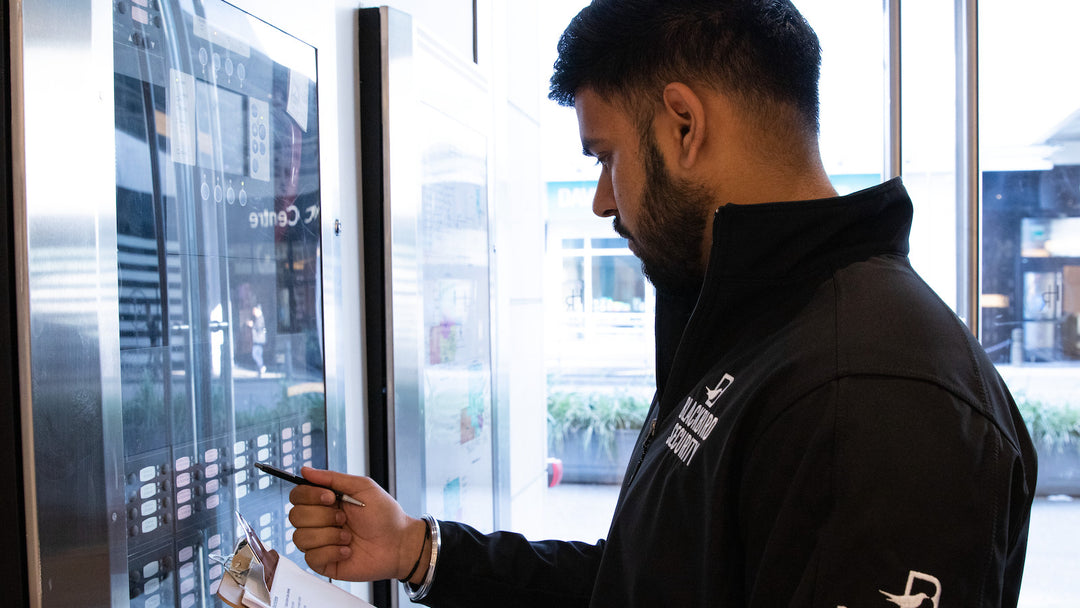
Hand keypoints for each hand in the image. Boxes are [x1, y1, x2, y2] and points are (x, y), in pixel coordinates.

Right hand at [288, 467, 428, 582]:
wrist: (399, 544)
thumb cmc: (385, 515)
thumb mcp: (362, 487)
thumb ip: (332, 478)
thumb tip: (306, 471)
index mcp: (326, 502)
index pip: (297, 495)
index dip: (309, 496)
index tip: (330, 498)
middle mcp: (319, 521)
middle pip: (295, 516)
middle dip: (323, 517)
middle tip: (344, 518)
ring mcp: (320, 543)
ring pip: (301, 538)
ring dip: (329, 536)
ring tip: (348, 536)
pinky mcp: (324, 563)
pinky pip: (311, 557)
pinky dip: (332, 552)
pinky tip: (347, 550)